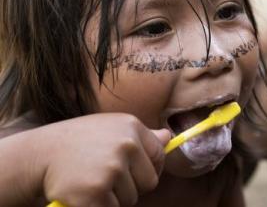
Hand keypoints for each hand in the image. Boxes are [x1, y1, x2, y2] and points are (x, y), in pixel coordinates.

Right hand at [40, 114, 170, 206]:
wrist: (39, 155)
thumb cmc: (79, 142)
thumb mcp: (111, 128)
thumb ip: (141, 136)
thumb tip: (169, 138)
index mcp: (132, 127)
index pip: (159, 155)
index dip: (148, 168)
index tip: (133, 171)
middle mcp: (126, 145)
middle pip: (149, 182)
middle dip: (131, 185)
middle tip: (105, 175)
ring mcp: (112, 169)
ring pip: (131, 198)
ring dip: (114, 197)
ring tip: (92, 180)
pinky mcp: (97, 193)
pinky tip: (84, 192)